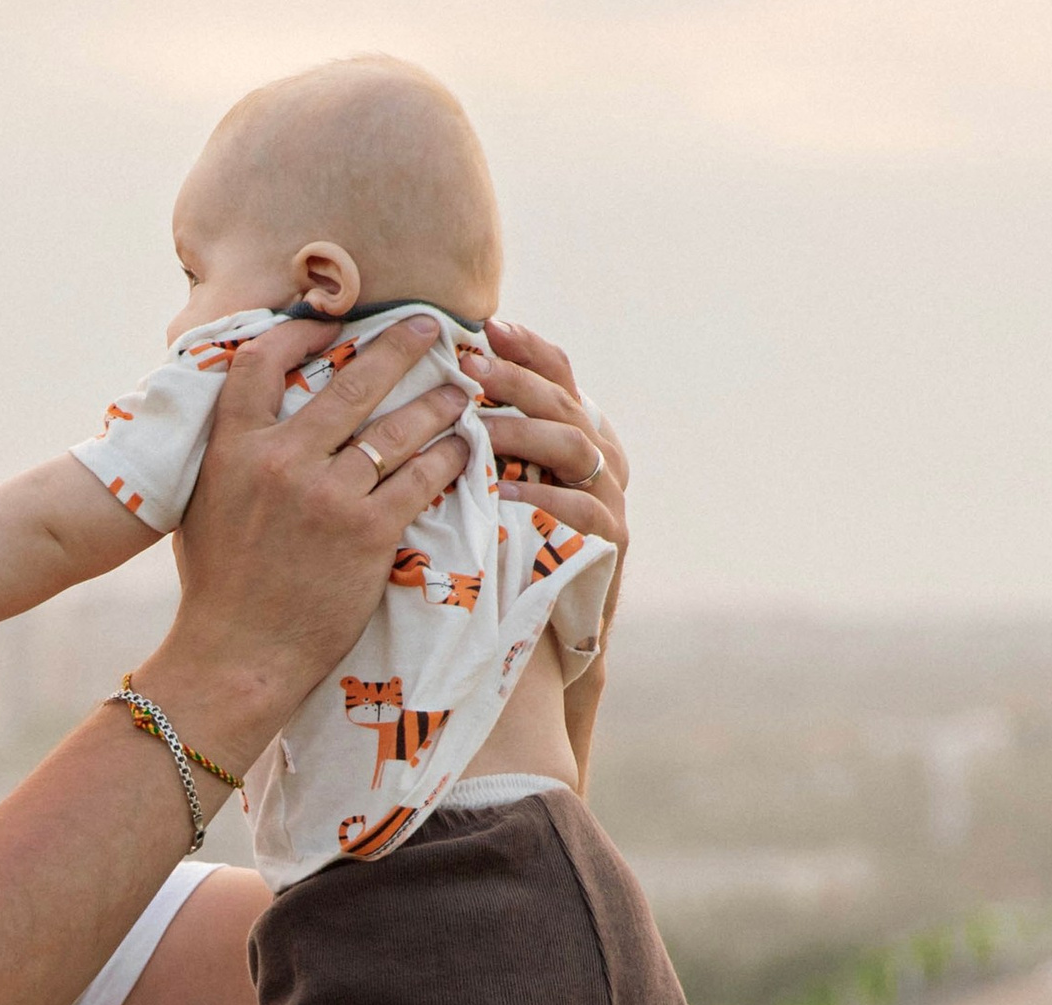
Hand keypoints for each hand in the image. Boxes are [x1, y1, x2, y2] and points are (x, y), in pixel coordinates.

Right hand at [145, 313, 474, 761]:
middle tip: (432, 326)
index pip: (264, 360)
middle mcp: (281, 461)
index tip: (336, 322)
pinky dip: (448, 457)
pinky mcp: (367, 533)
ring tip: (461, 391)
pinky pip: (421, 478)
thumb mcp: (204, 506)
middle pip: (352, 380)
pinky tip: (463, 447)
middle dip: (400, 345)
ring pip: (397, 428)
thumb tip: (255, 414)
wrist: (236, 657)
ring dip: (437, 402)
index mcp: (234, 449)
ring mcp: (327, 496)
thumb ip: (232, 455)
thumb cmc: (218, 587)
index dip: (302, 329)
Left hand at [463, 318, 628, 571]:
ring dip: (522, 433)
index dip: (528, 348)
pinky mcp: (610, 541)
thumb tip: (440, 391)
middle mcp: (602, 456)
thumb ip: (492, 441)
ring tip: (478, 429)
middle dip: (515, 382)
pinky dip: (540, 500)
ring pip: (571, 448)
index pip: (560, 374)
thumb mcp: (505, 485)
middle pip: (561, 404)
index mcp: (580, 432)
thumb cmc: (516, 551)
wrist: (550, 631)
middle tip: (470, 368)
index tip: (488, 327)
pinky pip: (577, 511)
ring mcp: (610, 497)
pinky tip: (503, 495)